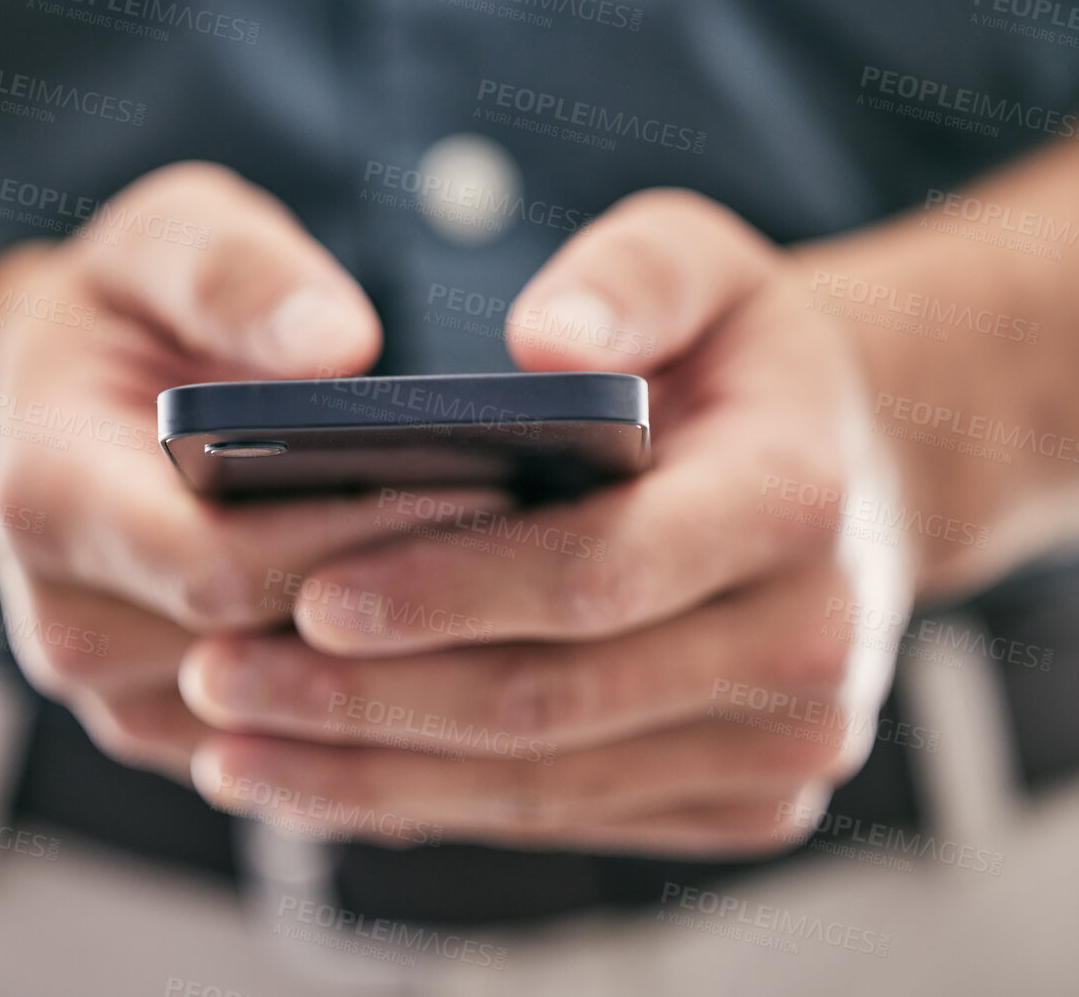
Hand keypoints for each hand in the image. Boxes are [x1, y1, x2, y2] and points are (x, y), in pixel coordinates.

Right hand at [0, 162, 472, 780]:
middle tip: (541, 549)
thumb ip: (238, 276)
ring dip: (402, 667)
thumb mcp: (166, 239)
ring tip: (522, 591)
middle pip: (261, 657)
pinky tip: (471, 640)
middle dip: (402, 606)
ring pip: (284, 721)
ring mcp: (113, 690)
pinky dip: (376, 701)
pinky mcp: (166, 723)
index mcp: (49, 500)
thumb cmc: (125, 309)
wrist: (60, 390)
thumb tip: (337, 344)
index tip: (485, 491)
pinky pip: (286, 746)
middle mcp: (65, 622)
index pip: (219, 565)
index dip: (357, 538)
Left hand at [180, 189, 919, 855]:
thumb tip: (545, 342)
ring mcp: (785, 742)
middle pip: (551, 699)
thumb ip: (631, 276)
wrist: (855, 476)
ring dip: (377, 776)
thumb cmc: (746, 359)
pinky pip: (568, 816)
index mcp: (795, 497)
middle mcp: (808, 641)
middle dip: (371, 700)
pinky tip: (328, 780)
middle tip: (223, 682)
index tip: (308, 598)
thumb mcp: (706, 262)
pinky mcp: (749, 799)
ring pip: (545, 782)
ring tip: (238, 749)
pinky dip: (438, 806)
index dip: (447, 591)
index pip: (599, 567)